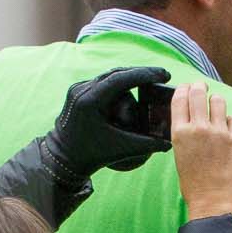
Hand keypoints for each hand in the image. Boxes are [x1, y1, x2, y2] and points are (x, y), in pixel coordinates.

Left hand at [43, 65, 171, 178]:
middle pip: (117, 73)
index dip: (145, 74)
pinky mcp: (78, 92)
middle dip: (141, 74)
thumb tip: (169, 143)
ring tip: (149, 82)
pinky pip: (102, 83)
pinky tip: (132, 88)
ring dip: (129, 78)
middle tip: (162, 76)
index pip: (122, 78)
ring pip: (109, 77)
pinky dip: (118, 84)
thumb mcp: (120, 149)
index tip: (164, 75)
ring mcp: (78, 89)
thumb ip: (145, 145)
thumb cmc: (91, 155)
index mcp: (90, 100)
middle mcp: (82, 90)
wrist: (62, 159)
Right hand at [171, 82, 231, 219]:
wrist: (213, 202)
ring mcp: (219, 133)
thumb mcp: (180, 154)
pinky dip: (231, 122)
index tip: (186, 87)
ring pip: (219, 101)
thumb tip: (191, 117)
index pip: (180, 98)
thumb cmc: (193, 184)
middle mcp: (199, 128)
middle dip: (199, 87)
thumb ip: (184, 133)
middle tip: (202, 87)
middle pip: (198, 93)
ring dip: (216, 103)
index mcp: (180, 133)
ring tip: (216, 109)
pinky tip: (228, 129)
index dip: (183, 89)